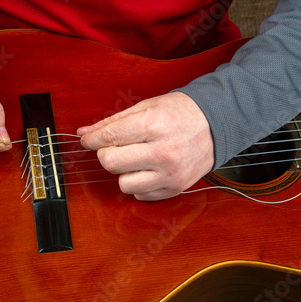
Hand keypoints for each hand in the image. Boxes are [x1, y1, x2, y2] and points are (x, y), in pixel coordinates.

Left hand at [77, 91, 213, 200]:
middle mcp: (162, 152)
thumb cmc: (180, 112)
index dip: (92, 139)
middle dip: (106, 154)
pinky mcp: (175, 188)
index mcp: (154, 125)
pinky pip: (140, 194)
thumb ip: (113, 121)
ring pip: (123, 183)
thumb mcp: (146, 107)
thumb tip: (84, 133)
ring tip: (136, 158)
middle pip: (110, 163)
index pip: (109, 138)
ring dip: (123, 171)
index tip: (87, 140)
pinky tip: (149, 168)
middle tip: (117, 146)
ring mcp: (170, 174)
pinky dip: (139, 183)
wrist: (217, 124)